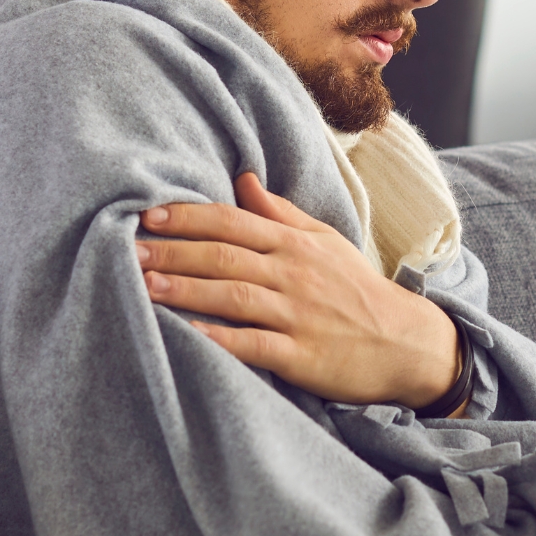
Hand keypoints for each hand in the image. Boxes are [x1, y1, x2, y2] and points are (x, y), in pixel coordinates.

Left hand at [139, 173, 461, 407]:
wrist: (407, 343)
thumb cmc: (358, 291)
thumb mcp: (326, 242)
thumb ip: (281, 213)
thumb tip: (242, 179)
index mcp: (295, 244)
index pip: (234, 221)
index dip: (189, 216)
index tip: (148, 214)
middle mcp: (294, 274)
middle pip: (225, 255)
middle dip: (174, 250)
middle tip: (128, 247)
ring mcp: (297, 315)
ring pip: (233, 295)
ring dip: (186, 288)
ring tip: (143, 284)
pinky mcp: (301, 355)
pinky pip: (253, 345)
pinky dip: (219, 339)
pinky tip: (186, 335)